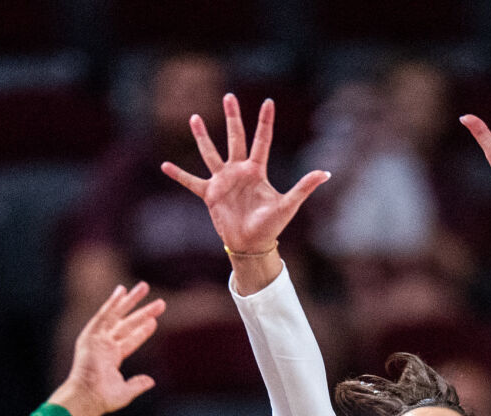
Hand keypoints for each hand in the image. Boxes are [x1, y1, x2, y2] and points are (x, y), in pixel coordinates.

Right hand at [48, 283, 164, 415]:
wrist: (87, 396)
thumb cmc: (102, 398)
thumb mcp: (125, 392)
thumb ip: (137, 384)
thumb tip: (151, 381)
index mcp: (111, 358)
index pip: (130, 340)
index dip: (142, 331)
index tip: (154, 322)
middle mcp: (104, 345)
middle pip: (126, 324)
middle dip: (142, 311)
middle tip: (159, 302)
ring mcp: (98, 339)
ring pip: (117, 315)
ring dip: (130, 301)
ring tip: (144, 287)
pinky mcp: (91, 335)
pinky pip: (104, 315)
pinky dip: (112, 302)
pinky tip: (121, 290)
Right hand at [162, 95, 328, 253]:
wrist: (251, 245)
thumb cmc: (271, 226)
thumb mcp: (288, 205)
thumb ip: (304, 187)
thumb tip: (326, 173)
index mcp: (257, 170)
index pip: (261, 140)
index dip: (265, 121)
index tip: (268, 101)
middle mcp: (239, 171)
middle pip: (235, 137)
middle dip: (232, 117)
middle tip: (228, 95)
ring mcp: (223, 181)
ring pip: (210, 153)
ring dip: (202, 137)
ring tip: (194, 117)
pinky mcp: (210, 194)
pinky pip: (191, 182)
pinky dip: (178, 175)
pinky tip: (164, 165)